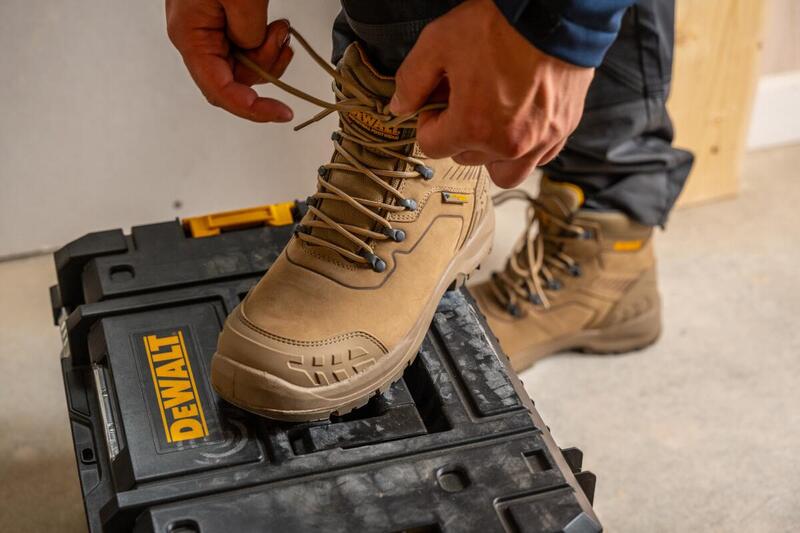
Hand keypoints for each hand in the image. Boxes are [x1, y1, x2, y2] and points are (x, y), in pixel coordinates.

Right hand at [166, 0, 293, 121]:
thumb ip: (249, 32)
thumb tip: (254, 52)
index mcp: (191, 37)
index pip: (220, 91)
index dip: (253, 109)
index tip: (283, 113)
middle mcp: (197, 40)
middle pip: (237, 81)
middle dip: (266, 66)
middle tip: (280, 37)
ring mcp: (210, 33)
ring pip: (247, 67)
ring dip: (270, 53)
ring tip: (279, 27)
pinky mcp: (223, 24)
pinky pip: (248, 49)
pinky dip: (268, 44)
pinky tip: (275, 28)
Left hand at [389, 0, 593, 187]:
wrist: (556, 12)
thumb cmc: (501, 25)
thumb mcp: (439, 42)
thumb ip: (412, 80)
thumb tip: (399, 106)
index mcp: (474, 127)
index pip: (432, 146)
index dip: (429, 122)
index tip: (438, 101)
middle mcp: (508, 144)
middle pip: (465, 158)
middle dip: (459, 134)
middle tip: (464, 101)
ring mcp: (540, 140)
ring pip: (505, 172)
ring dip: (491, 154)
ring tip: (491, 121)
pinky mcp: (563, 130)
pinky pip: (539, 158)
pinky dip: (525, 148)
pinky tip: (519, 120)